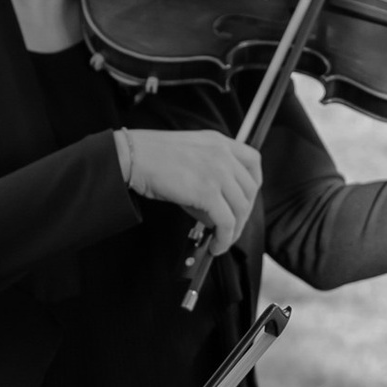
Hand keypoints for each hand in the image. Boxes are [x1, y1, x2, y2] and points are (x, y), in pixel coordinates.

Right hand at [119, 125, 263, 260]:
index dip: (253, 184)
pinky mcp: (207, 192)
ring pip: (241, 208)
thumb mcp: (188, 154)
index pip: (253, 161)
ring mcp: (217, 172)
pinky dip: (225, 238)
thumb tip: (214, 210)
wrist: (132, 156)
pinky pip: (227, 222)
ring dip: (234, 230)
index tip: (246, 198)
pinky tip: (216, 245)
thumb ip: (208, 173)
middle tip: (231, 227)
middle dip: (243, 213)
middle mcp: (222, 154)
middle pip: (250, 189)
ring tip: (223, 240)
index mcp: (218, 142)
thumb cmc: (150, 156)